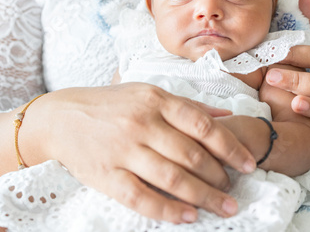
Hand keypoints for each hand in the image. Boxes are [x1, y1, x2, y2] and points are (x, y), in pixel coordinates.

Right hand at [20, 83, 255, 223]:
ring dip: (202, 196)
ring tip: (224, 207)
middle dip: (219, 177)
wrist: (60, 117)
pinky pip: (141, 197)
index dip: (230, 147)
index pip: (202, 126)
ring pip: (171, 178)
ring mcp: (122, 150)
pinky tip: (188, 216)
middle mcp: (141, 123)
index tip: (248, 164)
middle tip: (234, 191)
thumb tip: (227, 117)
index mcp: (155, 100)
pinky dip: (167, 209)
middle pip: (190, 155)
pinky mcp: (105, 175)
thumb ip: (188, 106)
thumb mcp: (148, 93)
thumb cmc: (110, 104)